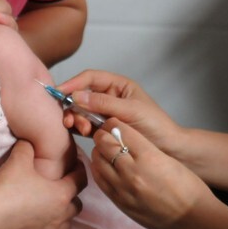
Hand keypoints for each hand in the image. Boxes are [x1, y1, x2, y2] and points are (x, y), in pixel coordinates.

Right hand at [0, 140, 85, 228]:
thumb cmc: (6, 185)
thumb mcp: (19, 158)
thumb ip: (28, 147)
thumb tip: (28, 142)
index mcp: (61, 194)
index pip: (81, 180)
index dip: (80, 170)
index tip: (76, 165)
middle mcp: (58, 216)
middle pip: (76, 206)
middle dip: (71, 196)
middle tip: (62, 187)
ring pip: (64, 225)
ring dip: (61, 216)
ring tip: (50, 207)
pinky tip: (34, 225)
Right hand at [57, 70, 181, 152]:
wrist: (168, 149)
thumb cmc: (155, 125)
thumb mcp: (130, 110)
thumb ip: (103, 103)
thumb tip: (76, 95)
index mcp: (118, 85)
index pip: (90, 78)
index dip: (73, 83)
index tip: (58, 93)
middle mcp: (109, 97)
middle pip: (82, 95)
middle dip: (73, 105)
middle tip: (69, 119)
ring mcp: (105, 114)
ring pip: (82, 111)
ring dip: (76, 118)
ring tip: (80, 129)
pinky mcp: (104, 130)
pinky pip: (86, 125)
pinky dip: (81, 129)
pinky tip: (83, 134)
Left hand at [90, 120, 227, 228]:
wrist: (192, 219)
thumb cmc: (187, 187)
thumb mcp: (168, 159)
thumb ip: (145, 148)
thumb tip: (124, 137)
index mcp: (149, 157)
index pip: (121, 131)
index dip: (114, 123)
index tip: (113, 122)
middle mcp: (133, 172)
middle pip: (105, 144)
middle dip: (103, 135)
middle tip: (104, 133)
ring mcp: (124, 189)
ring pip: (98, 161)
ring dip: (99, 151)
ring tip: (103, 148)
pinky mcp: (121, 203)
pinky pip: (100, 181)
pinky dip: (98, 169)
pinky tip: (102, 165)